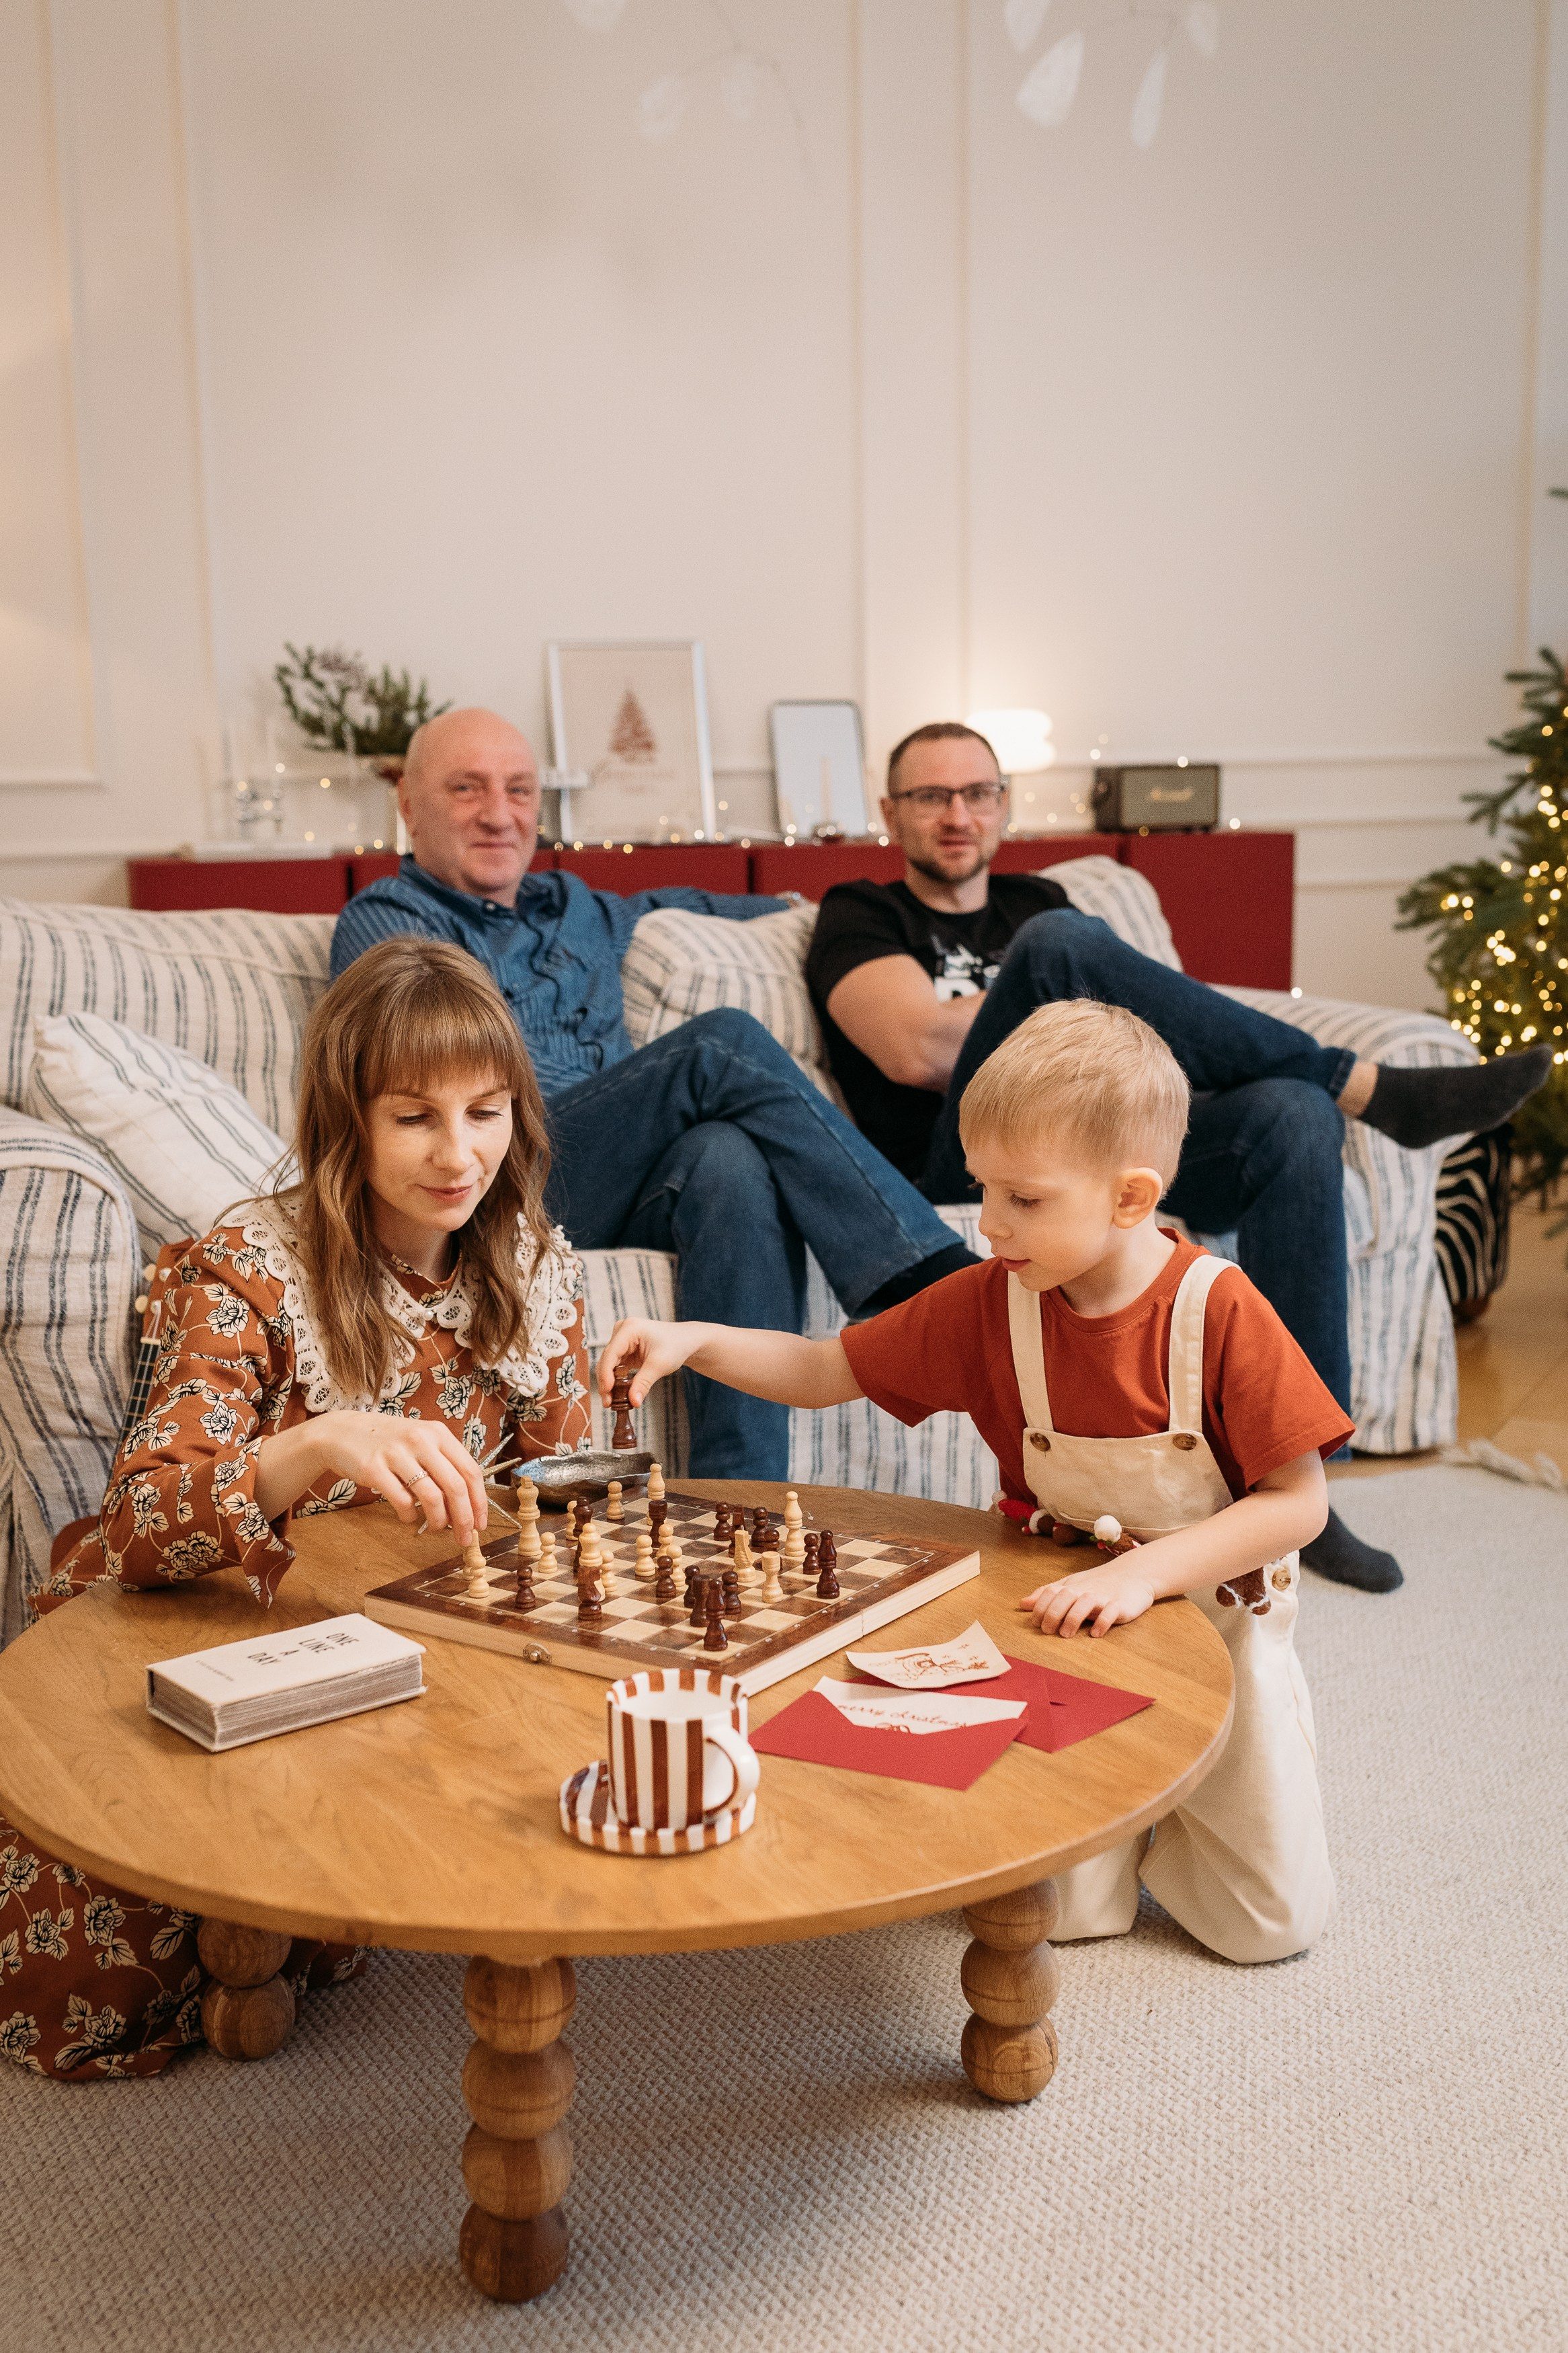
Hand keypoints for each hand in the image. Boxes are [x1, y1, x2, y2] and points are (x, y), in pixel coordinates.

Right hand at [313, 1410, 487, 1539]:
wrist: (341, 1432)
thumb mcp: (420, 1441)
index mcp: (438, 1433)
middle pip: (455, 1486)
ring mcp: (397, 1453)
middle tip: (464, 1538)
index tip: (480, 1523)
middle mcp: (421, 1440)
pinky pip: (402, 1501)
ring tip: (436, 1528)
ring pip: (431, 1497)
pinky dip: (410, 1516)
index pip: (470, 1470)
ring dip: (438, 1520)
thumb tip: (466, 1504)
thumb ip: (442, 1464)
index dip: (479, 1501)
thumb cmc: (387, 1442)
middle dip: (464, 1518)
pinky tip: (408, 1517)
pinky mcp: (374, 1468)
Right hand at [597, 1318, 700, 1409]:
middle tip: (608, 1403)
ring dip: (609, 1383)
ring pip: (608, 1365)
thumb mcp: (659, 1365)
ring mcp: (621, 1340)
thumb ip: (644, 1383)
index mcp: (629, 1329)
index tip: (607, 1392)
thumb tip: (633, 1402)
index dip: (606, 1374)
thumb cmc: (675, 1346)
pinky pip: (614, 1367)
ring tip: (611, 1402)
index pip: (611, 1353)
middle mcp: (621, 1331)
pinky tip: (617, 1394)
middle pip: (606, 1360)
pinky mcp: (623, 1349)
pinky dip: (615, 1380)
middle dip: (606, 1382)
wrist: (684, 1341)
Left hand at [1020, 1558, 1156, 1638]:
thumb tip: (1022, 1603)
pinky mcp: (1120, 1604)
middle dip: (1053, 1613)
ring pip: (1085, 1603)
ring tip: (1066, 1634)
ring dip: (1073, 1618)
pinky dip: (1102, 1622)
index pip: (1051, 1592)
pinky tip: (1095, 1633)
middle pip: (1065, 1596)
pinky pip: (1111, 1612)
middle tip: (1047, 1631)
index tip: (1035, 1623)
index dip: (1040, 1606)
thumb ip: (1048, 1594)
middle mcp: (1085, 1589)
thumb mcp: (1071, 1586)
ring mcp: (1103, 1596)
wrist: (1134, 1574)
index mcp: (1072, 1586)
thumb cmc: (1098, 1583)